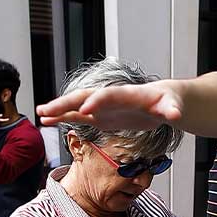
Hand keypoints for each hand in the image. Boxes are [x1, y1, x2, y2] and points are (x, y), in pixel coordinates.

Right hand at [38, 82, 180, 129]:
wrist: (164, 100)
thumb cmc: (169, 101)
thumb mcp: (173, 105)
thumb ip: (172, 109)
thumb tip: (176, 115)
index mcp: (128, 94)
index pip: (110, 95)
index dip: (98, 101)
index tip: (85, 108)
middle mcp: (111, 98)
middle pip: (85, 97)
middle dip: (67, 103)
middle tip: (47, 110)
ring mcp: (103, 106)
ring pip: (76, 105)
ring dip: (59, 109)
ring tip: (40, 114)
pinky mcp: (100, 116)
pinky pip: (78, 115)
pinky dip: (63, 118)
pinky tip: (47, 122)